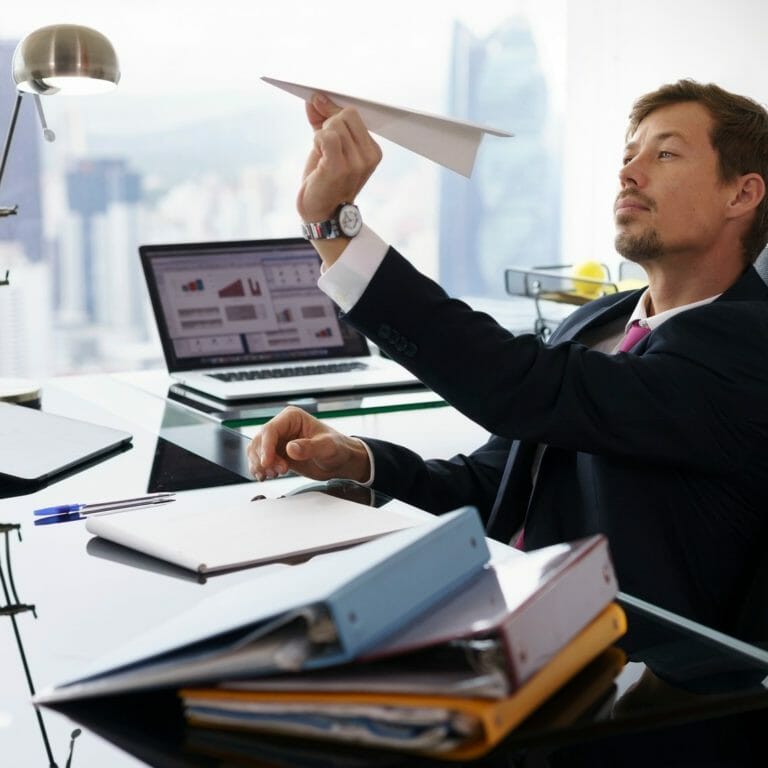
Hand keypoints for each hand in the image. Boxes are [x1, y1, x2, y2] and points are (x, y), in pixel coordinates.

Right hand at [247, 406, 370, 483]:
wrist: (340, 462)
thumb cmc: (337, 448)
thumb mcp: (327, 447)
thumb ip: (309, 447)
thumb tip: (291, 448)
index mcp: (292, 418)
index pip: (270, 430)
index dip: (265, 447)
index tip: (267, 462)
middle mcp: (282, 427)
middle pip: (259, 441)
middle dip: (263, 458)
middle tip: (278, 471)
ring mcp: (278, 441)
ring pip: (256, 451)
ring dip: (260, 465)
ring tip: (273, 475)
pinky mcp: (278, 455)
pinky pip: (261, 461)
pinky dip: (260, 470)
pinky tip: (265, 477)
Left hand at [297, 94, 381, 223]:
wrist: (321, 214)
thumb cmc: (324, 180)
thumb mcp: (326, 146)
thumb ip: (322, 119)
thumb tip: (314, 97)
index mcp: (373, 150)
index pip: (353, 112)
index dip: (332, 113)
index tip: (322, 123)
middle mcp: (369, 156)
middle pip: (345, 114)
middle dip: (328, 125)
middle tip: (324, 148)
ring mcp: (356, 163)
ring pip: (334, 124)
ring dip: (320, 137)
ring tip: (323, 157)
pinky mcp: (340, 167)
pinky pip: (326, 136)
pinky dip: (317, 142)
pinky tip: (319, 158)